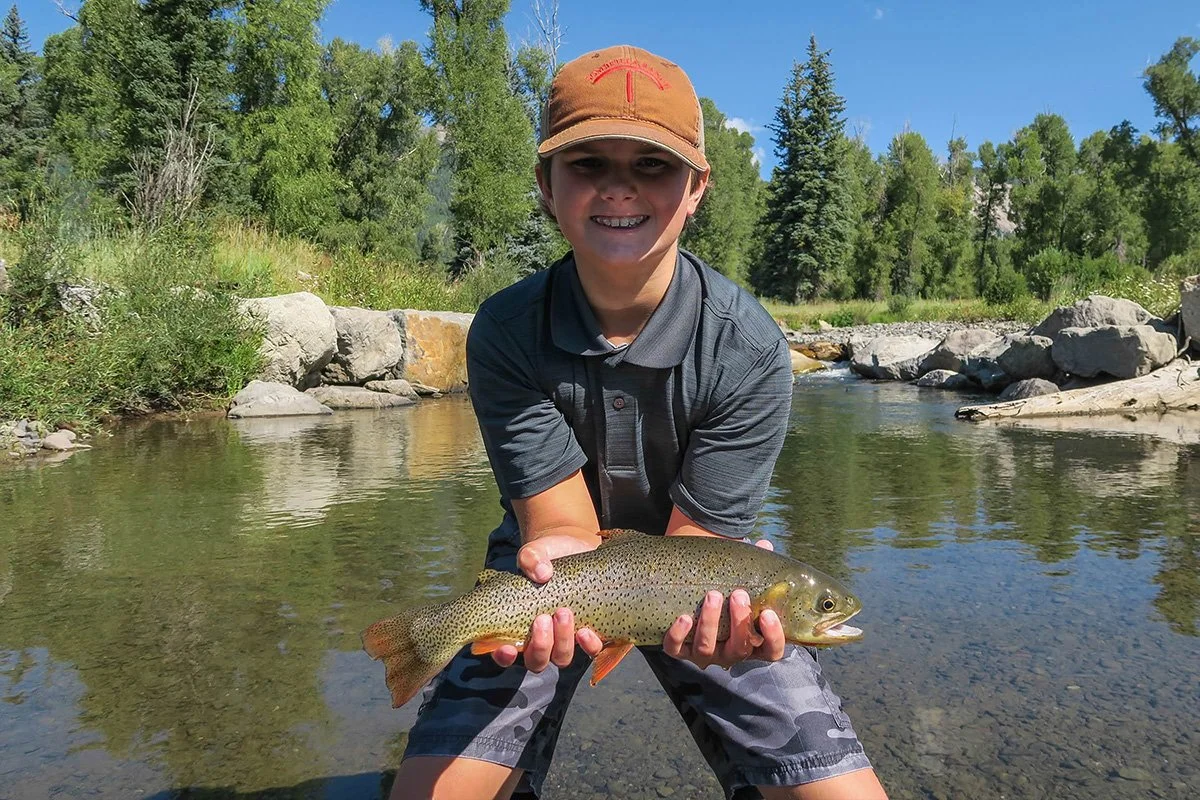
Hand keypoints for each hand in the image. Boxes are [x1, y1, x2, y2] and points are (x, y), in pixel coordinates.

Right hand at [490, 534, 603, 670]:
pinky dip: (588, 645)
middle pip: (536, 661)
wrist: (576, 550)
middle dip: (539, 646)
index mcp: (516, 627)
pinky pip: (591, 650)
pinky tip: (586, 631)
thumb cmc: (546, 557)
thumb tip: (543, 574)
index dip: (504, 656)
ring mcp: (564, 639)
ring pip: (561, 658)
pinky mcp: (589, 633)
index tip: (507, 647)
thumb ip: (530, 559)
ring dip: (562, 642)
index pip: (505, 653)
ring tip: (563, 613)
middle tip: (542, 619)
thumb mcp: (534, 553)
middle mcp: (540, 640)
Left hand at [661, 539, 786, 669]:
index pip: (771, 651)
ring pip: (707, 648)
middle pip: (739, 649)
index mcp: (752, 642)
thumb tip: (764, 545)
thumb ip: (756, 567)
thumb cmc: (727, 593)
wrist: (693, 599)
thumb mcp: (743, 582)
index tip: (768, 614)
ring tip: (712, 595)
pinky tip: (684, 617)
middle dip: (739, 621)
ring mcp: (704, 654)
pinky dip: (678, 635)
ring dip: (710, 623)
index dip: (773, 637)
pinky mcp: (679, 650)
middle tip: (738, 594)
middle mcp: (729, 653)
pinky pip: (676, 649)